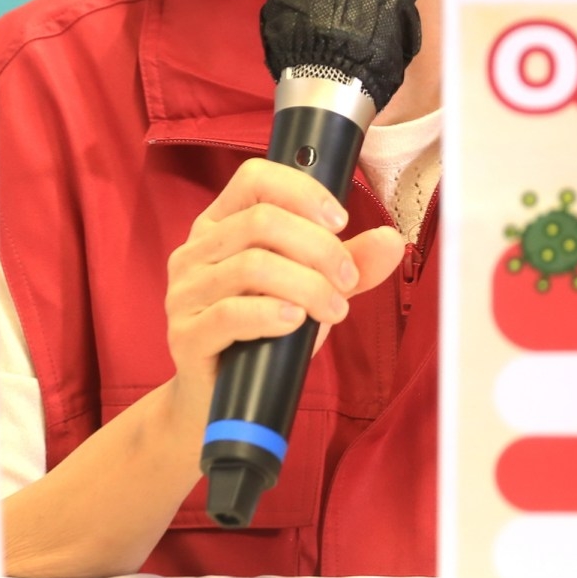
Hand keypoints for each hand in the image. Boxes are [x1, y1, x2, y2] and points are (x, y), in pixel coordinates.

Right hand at [163, 159, 404, 391]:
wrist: (220, 399)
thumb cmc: (264, 333)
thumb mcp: (311, 288)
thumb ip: (349, 262)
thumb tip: (391, 240)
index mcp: (221, 225)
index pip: (255, 178)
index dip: (303, 191)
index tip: (341, 222)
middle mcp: (196, 250)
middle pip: (261, 221)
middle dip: (319, 248)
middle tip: (348, 280)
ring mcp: (184, 292)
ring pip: (251, 266)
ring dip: (307, 286)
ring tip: (334, 310)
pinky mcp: (184, 335)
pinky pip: (230, 314)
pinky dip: (272, 315)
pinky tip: (296, 322)